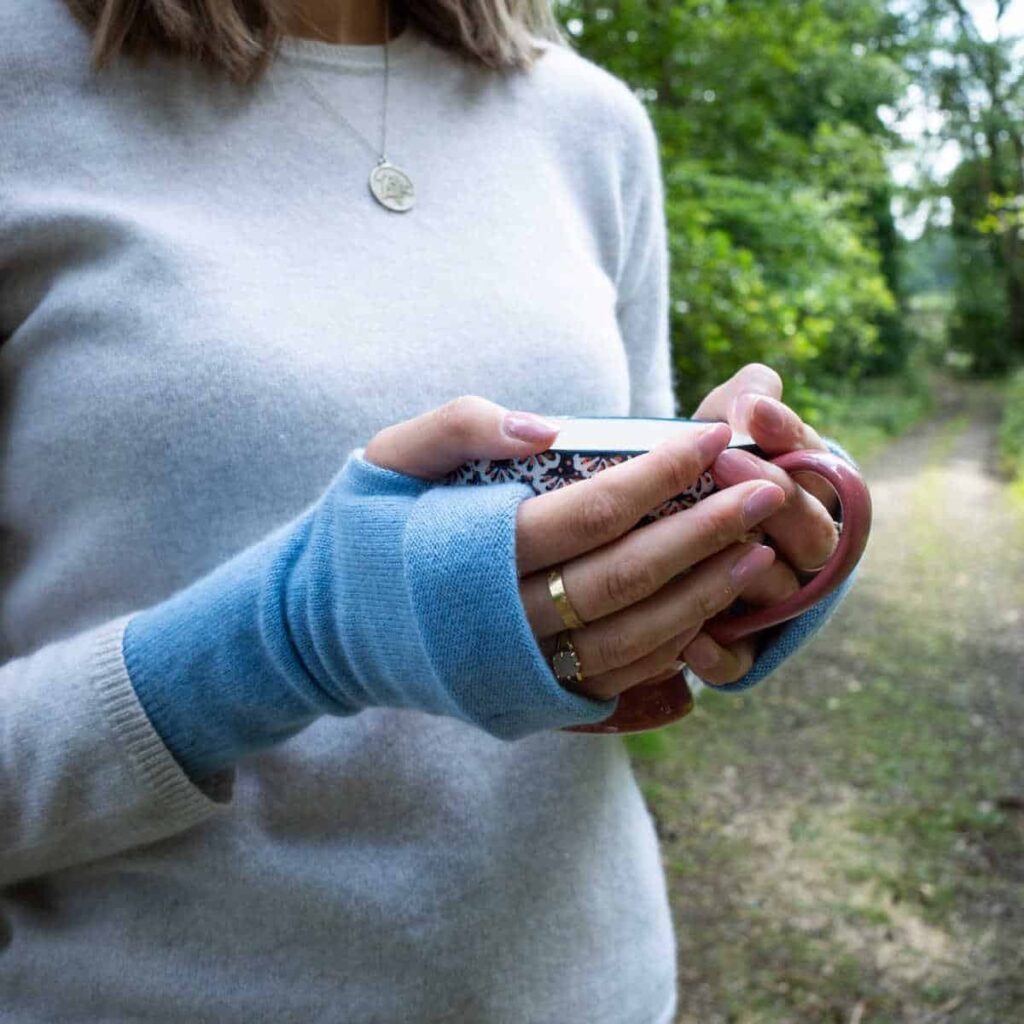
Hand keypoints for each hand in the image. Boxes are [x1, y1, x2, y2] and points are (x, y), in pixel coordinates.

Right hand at [364, 395, 786, 702]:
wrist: (324, 630)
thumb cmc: (363, 532)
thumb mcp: (386, 458)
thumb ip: (458, 428)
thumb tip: (547, 427)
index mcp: (474, 553)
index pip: (593, 509)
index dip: (661, 472)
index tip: (713, 437)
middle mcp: (505, 620)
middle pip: (629, 575)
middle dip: (707, 530)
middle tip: (769, 490)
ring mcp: (521, 668)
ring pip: (635, 634)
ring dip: (705, 592)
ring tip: (758, 547)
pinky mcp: (530, 698)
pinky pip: (618, 676)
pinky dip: (671, 641)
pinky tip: (710, 603)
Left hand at [680, 363, 841, 684]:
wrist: (660, 525)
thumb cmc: (704, 470)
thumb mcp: (724, 426)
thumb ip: (748, 399)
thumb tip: (758, 394)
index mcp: (812, 496)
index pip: (821, 470)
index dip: (791, 439)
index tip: (753, 412)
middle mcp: (802, 552)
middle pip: (814, 534)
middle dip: (774, 496)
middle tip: (725, 458)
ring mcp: (774, 601)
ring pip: (782, 592)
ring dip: (748, 569)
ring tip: (708, 542)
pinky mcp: (741, 647)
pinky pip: (743, 660)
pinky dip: (722, 654)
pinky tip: (692, 639)